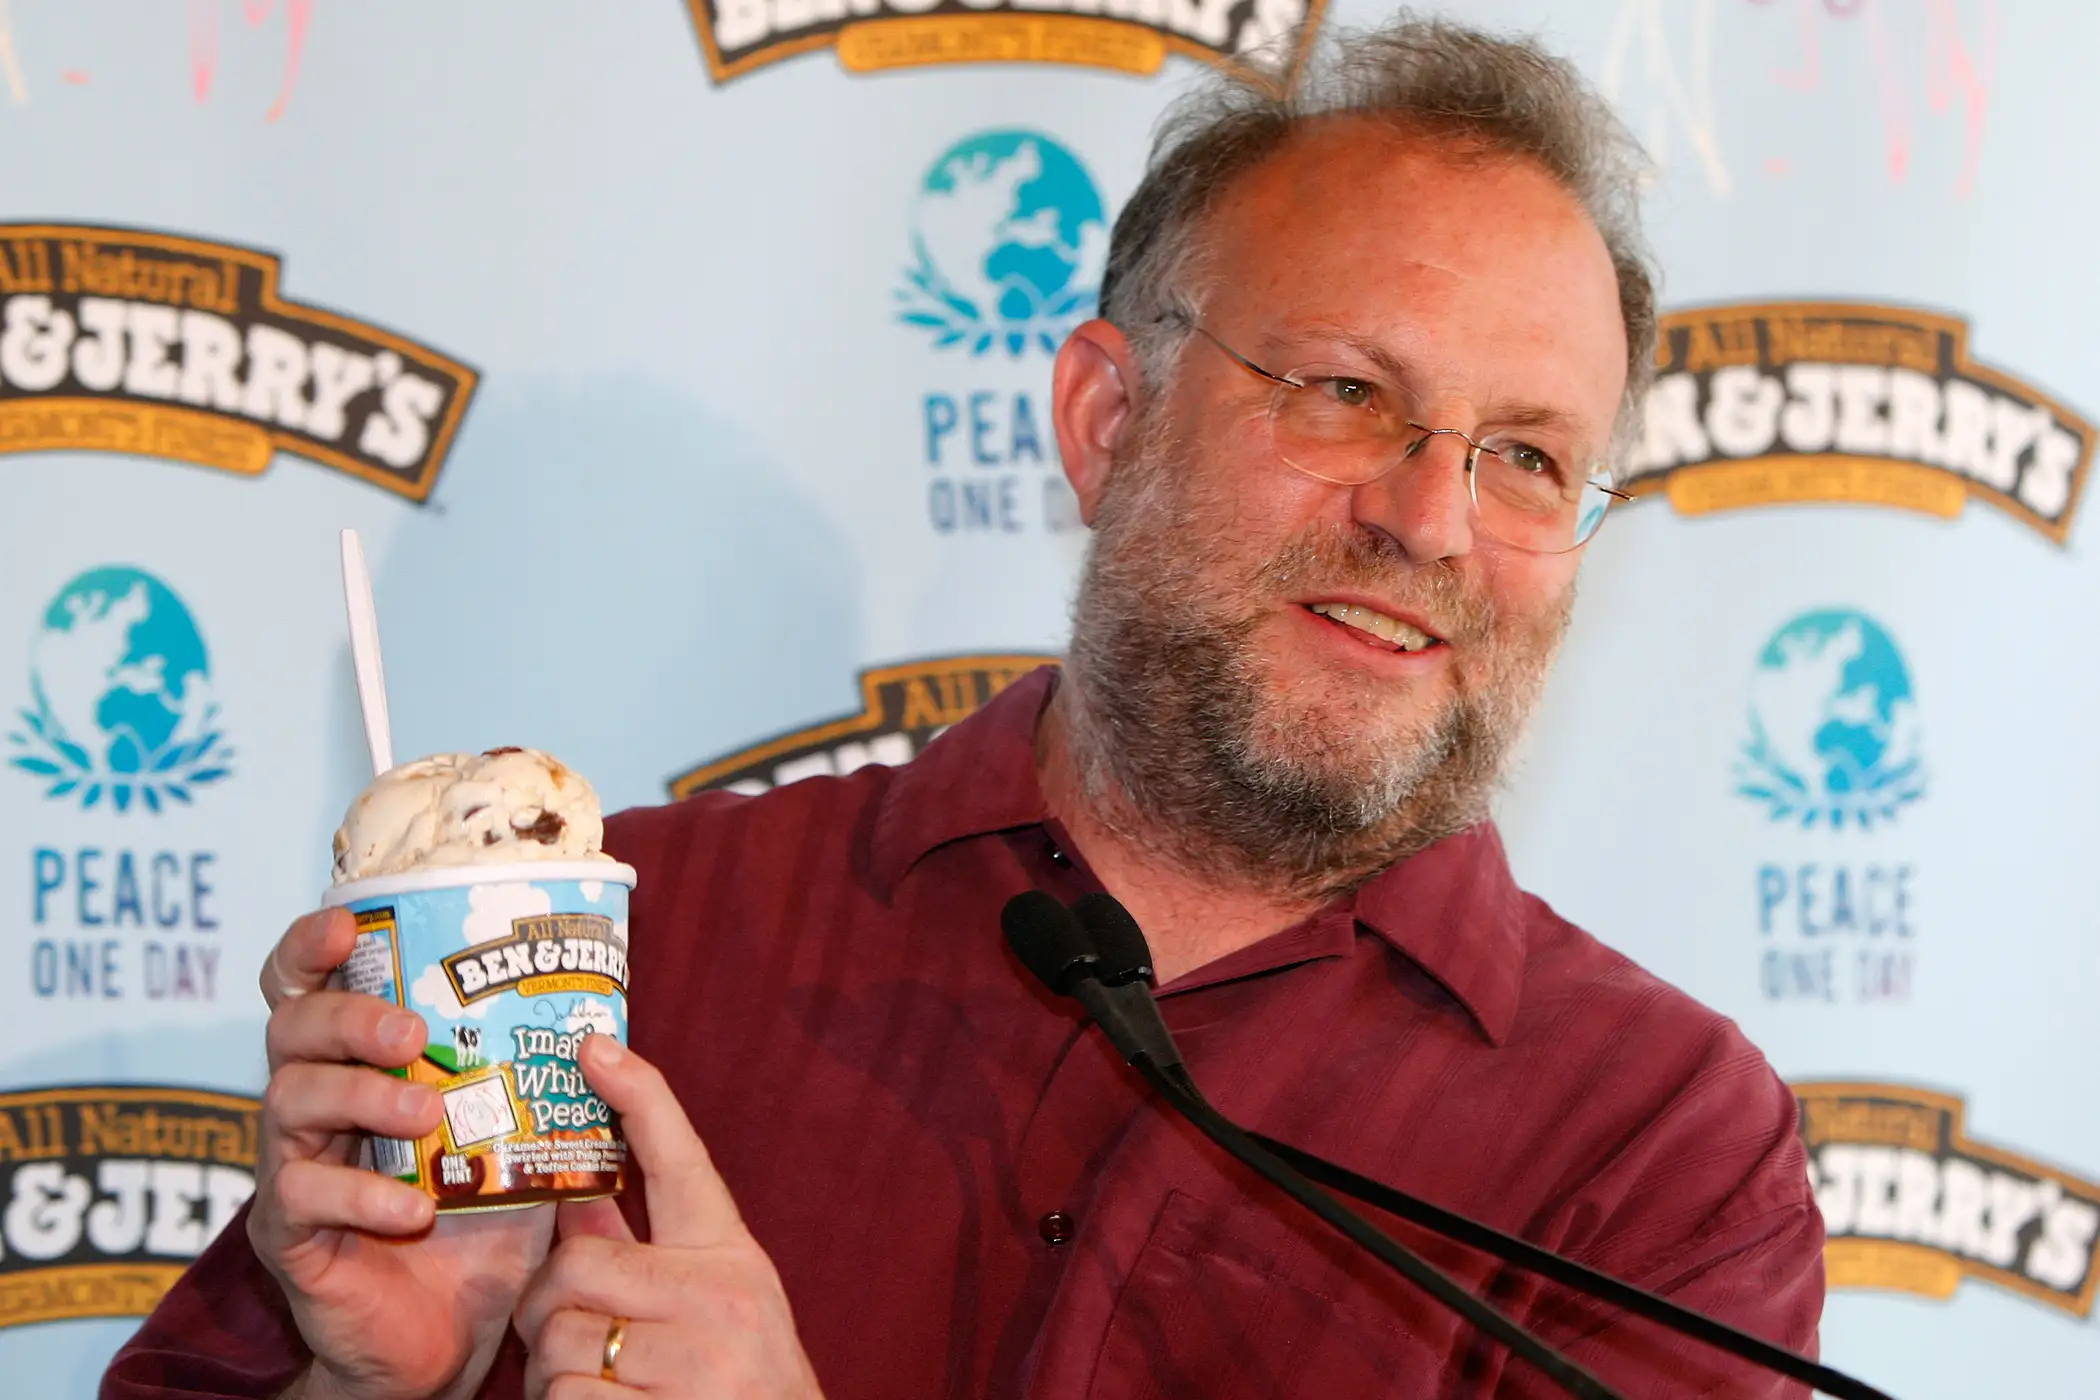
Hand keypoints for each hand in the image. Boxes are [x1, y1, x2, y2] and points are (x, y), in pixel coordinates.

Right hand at [251, 909, 555, 1399]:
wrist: (446, 1334)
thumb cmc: (480, 1221)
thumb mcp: (521, 1138)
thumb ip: (541, 1082)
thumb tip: (603, 1022)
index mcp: (355, 1064)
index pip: (309, 986)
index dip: (311, 946)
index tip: (346, 926)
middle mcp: (312, 1104)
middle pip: (291, 1028)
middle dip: (349, 1016)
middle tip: (413, 1033)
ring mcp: (292, 1167)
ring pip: (291, 1101)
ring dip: (362, 1095)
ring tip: (425, 1112)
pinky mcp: (291, 1236)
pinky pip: (303, 1196)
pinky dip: (361, 1195)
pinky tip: (414, 1209)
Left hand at [513, 1035, 823, 1398]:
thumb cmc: (743, 1376)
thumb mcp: (713, 1302)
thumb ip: (643, 1253)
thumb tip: (572, 1201)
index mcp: (730, 1256)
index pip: (682, 1161)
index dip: (639, 1097)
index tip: (594, 1048)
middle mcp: (719, 1300)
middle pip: (575, 1266)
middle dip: (543, 1303)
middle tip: (551, 1324)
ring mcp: (694, 1364)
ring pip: (559, 1340)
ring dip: (550, 1369)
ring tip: (583, 1381)